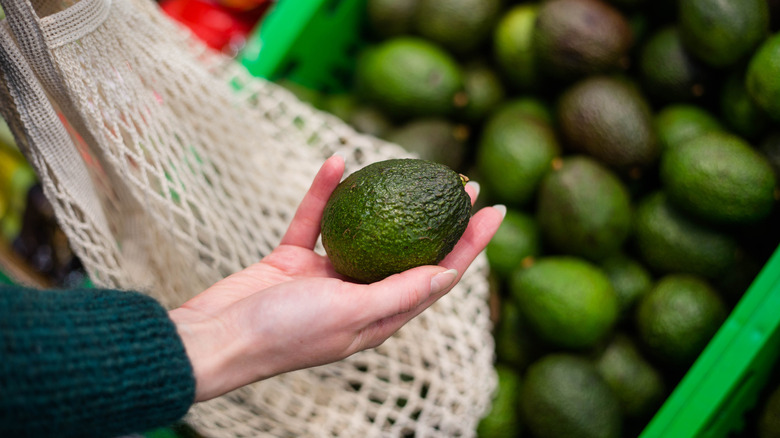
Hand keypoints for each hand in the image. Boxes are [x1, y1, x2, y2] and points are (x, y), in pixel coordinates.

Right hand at [169, 155, 504, 401]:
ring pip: (365, 230)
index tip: (494, 210)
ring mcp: (326, 277)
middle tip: (464, 182)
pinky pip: (315, 220)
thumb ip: (397, 294)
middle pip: (411, 250)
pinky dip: (323, 194)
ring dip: (388, 199)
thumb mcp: (350, 314)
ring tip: (414, 167)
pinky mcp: (294, 260)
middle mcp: (359, 295)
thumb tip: (448, 275)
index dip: (470, 244)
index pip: (438, 276)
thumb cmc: (285, 334)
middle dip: (441, 218)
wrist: (216, 338)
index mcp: (380, 316)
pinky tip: (334, 162)